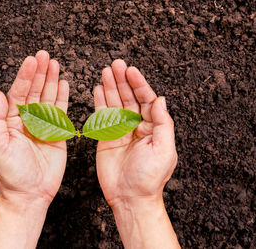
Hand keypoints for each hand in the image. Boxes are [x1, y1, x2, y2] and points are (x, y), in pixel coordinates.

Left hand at [0, 50, 68, 205]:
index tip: (32, 60)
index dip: (25, 75)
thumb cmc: (10, 173)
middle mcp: (27, 120)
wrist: (30, 193)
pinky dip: (63, 97)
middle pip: (34, 91)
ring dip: (51, 80)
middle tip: (45, 55)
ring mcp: (43, 125)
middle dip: (39, 72)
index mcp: (11, 120)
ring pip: (48, 98)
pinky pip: (61, 112)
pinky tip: (63, 84)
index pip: (18, 92)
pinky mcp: (57, 134)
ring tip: (55, 64)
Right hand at [94, 59, 177, 206]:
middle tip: (115, 64)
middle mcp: (137, 127)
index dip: (139, 84)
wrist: (130, 197)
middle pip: (129, 98)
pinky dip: (100, 103)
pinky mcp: (106, 138)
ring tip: (105, 72)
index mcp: (153, 128)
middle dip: (122, 80)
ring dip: (110, 87)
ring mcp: (120, 131)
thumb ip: (163, 123)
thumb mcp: (164, 149)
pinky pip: (102, 117)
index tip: (130, 70)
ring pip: (115, 104)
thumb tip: (161, 99)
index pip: (147, 99)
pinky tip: (98, 90)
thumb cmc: (149, 177)